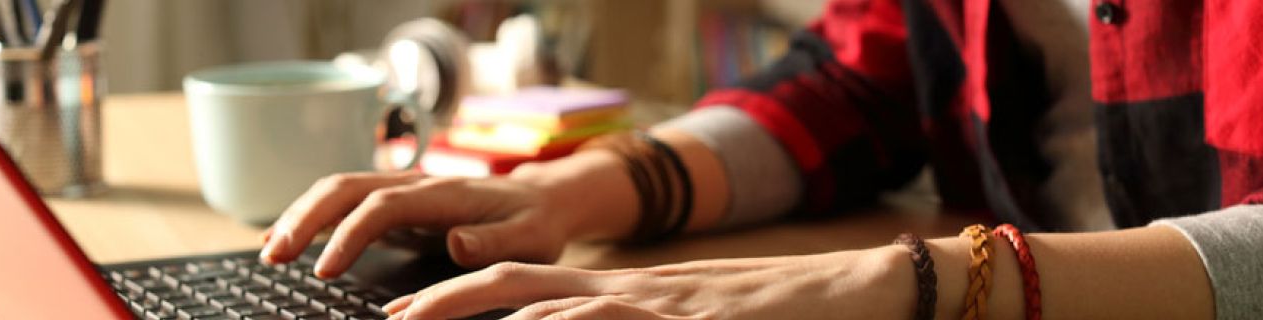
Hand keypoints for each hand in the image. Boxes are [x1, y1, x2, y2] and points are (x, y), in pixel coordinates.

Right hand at [257, 169, 598, 276]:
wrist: (543, 200)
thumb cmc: (535, 224)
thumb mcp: (529, 238)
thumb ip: (494, 241)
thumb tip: (457, 241)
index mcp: (444, 193)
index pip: (383, 206)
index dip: (349, 234)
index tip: (325, 270)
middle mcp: (416, 185)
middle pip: (347, 187)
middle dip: (305, 218)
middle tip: (274, 257)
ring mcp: (403, 192)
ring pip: (339, 191)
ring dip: (300, 216)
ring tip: (268, 252)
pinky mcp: (397, 206)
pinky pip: (345, 204)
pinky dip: (311, 217)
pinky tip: (282, 239)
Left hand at [382, 247, 915, 319]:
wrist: (856, 293)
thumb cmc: (768, 317)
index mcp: (623, 294)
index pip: (526, 287)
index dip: (460, 298)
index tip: (406, 317)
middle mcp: (633, 293)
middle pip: (523, 284)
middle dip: (448, 302)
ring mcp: (666, 307)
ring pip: (566, 309)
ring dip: (499, 318)